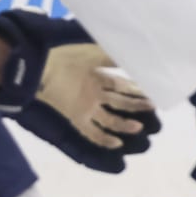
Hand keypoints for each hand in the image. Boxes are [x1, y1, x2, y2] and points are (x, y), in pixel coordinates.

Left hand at [0, 10, 159, 173]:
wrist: (41, 65)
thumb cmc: (66, 56)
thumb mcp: (93, 52)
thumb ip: (114, 56)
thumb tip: (136, 56)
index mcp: (98, 77)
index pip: (122, 85)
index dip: (137, 88)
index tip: (154, 90)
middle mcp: (94, 94)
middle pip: (120, 103)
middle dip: (136, 105)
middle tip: (153, 107)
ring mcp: (86, 107)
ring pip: (110, 119)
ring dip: (124, 124)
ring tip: (138, 127)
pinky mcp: (76, 118)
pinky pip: (91, 133)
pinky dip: (104, 140)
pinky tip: (117, 144)